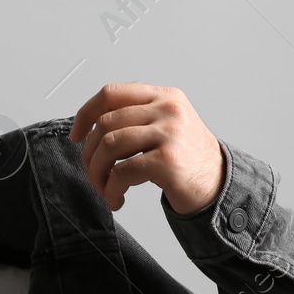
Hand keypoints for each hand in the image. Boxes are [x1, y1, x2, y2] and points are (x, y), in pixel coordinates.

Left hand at [67, 83, 224, 215]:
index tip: (76, 136)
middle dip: (90, 154)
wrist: (218, 185)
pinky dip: (111, 190)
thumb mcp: (164, 126)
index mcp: (163, 96)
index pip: (111, 93)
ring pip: (109, 146)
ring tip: (103, 189)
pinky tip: (116, 199)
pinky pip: (122, 173)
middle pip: (105, 124)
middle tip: (93, 175)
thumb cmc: (186, 159)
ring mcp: (170, 132)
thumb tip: (87, 131)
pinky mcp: (168, 159)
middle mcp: (168, 109)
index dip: (85, 114)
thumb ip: (134, 119)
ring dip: (97, 173)